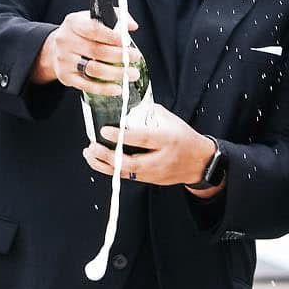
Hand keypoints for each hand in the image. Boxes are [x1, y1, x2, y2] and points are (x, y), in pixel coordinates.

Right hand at [35, 10, 141, 91]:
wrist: (55, 48)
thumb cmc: (80, 33)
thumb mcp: (92, 18)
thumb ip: (114, 17)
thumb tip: (131, 25)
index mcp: (73, 23)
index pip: (94, 29)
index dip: (112, 36)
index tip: (127, 42)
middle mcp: (66, 41)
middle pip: (97, 51)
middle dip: (120, 56)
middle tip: (135, 57)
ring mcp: (64, 60)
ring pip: (94, 69)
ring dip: (116, 73)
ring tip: (131, 74)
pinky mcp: (66, 76)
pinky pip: (87, 85)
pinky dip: (104, 88)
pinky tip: (117, 88)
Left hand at [83, 108, 218, 187]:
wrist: (200, 162)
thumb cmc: (184, 137)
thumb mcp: (172, 120)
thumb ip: (150, 113)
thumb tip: (129, 108)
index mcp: (167, 140)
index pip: (142, 139)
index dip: (122, 136)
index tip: (104, 131)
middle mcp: (161, 158)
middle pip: (131, 162)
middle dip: (108, 156)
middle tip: (92, 146)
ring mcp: (155, 173)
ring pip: (126, 173)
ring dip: (105, 165)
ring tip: (89, 154)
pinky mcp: (151, 180)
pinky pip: (128, 176)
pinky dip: (112, 169)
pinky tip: (99, 162)